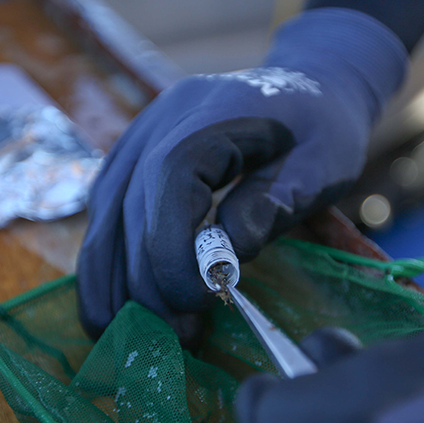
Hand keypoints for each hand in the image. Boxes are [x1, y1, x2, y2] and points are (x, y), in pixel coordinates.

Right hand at [76, 9, 407, 341]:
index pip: (169, 182)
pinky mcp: (130, 161)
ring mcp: (137, 138)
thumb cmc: (321, 126)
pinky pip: (103, 216)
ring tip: (135, 338)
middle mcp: (158, 122)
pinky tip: (117, 308)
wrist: (306, 84)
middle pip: (129, 207)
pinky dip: (105, 265)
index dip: (172, 248)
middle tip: (178, 336)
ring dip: (109, 284)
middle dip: (146, 282)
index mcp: (208, 114)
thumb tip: (224, 262)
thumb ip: (273, 205)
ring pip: (102, 216)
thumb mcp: (321, 163)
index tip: (197, 301)